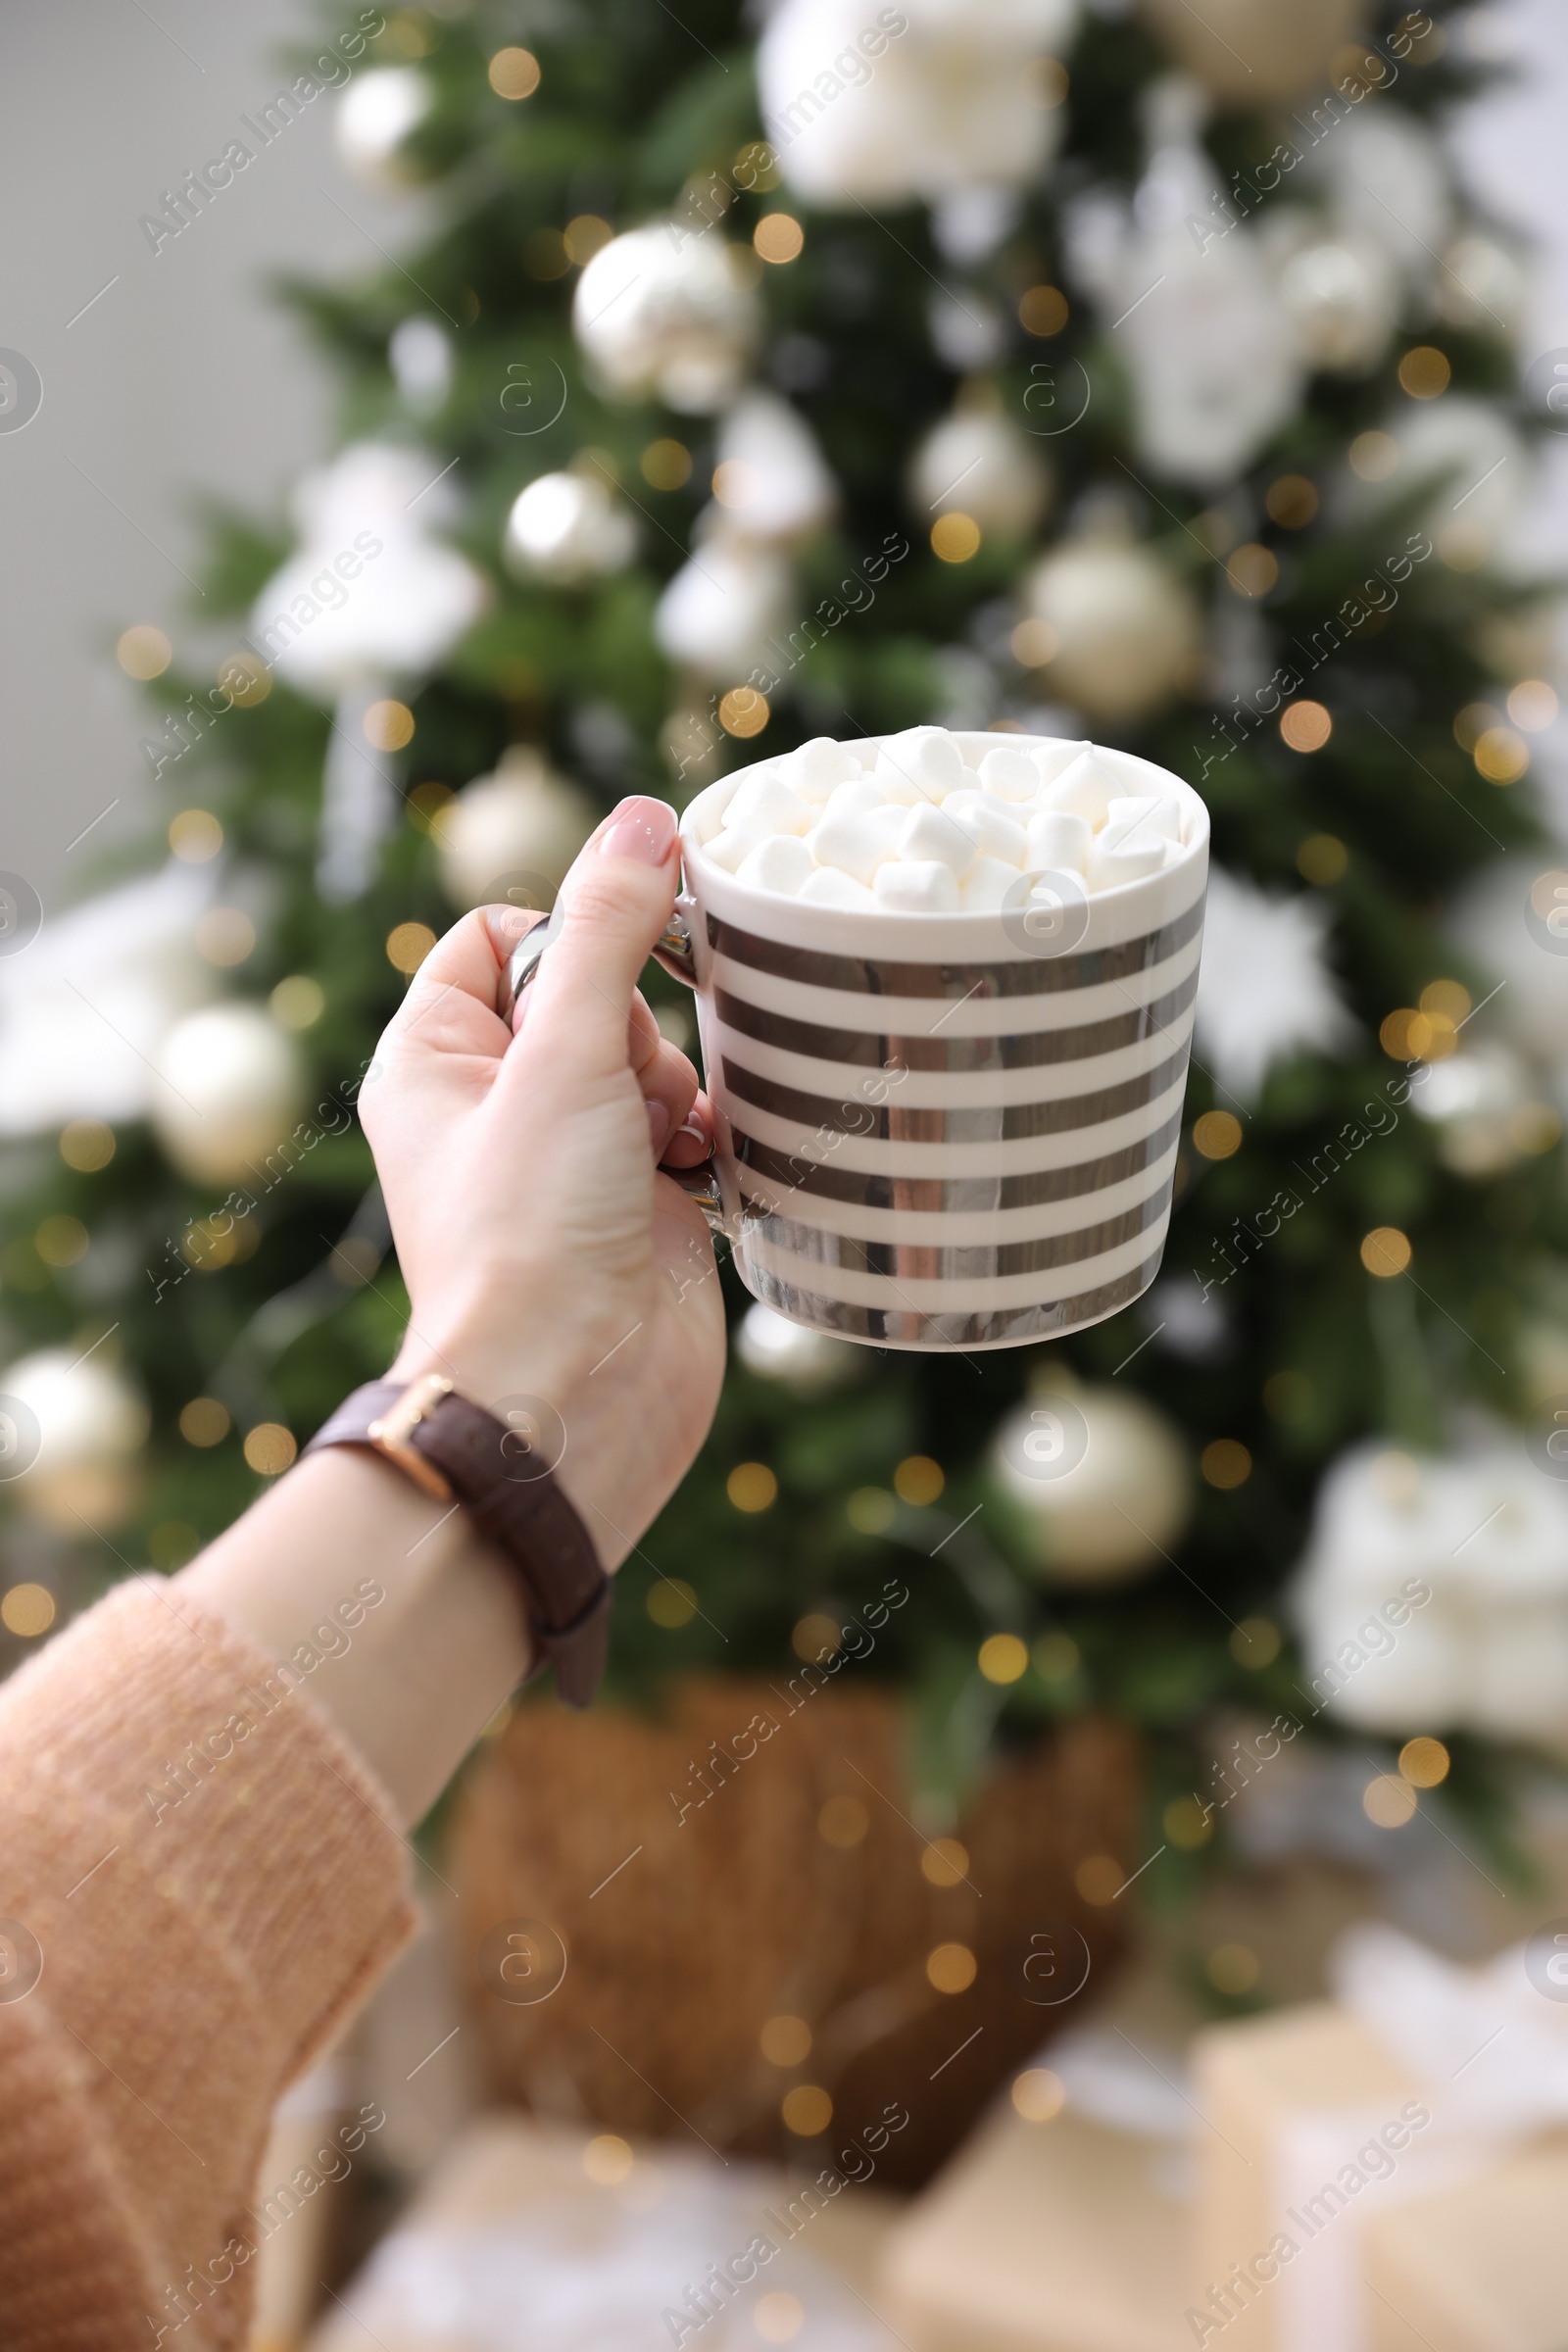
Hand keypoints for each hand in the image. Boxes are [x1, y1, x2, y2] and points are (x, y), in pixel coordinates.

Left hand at [359, 796, 726, 1567]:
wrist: (577, 1395)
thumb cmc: (532, 1236)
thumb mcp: (564, 1057)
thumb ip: (609, 929)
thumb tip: (645, 817)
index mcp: (435, 1062)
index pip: (501, 938)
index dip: (565, 939)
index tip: (608, 981)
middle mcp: (496, 1106)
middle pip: (593, 994)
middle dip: (635, 1028)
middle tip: (627, 1092)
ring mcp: (572, 1159)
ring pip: (651, 1059)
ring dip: (677, 1086)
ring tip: (664, 1145)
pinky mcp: (640, 1206)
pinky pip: (692, 1125)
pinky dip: (710, 1135)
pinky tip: (705, 1170)